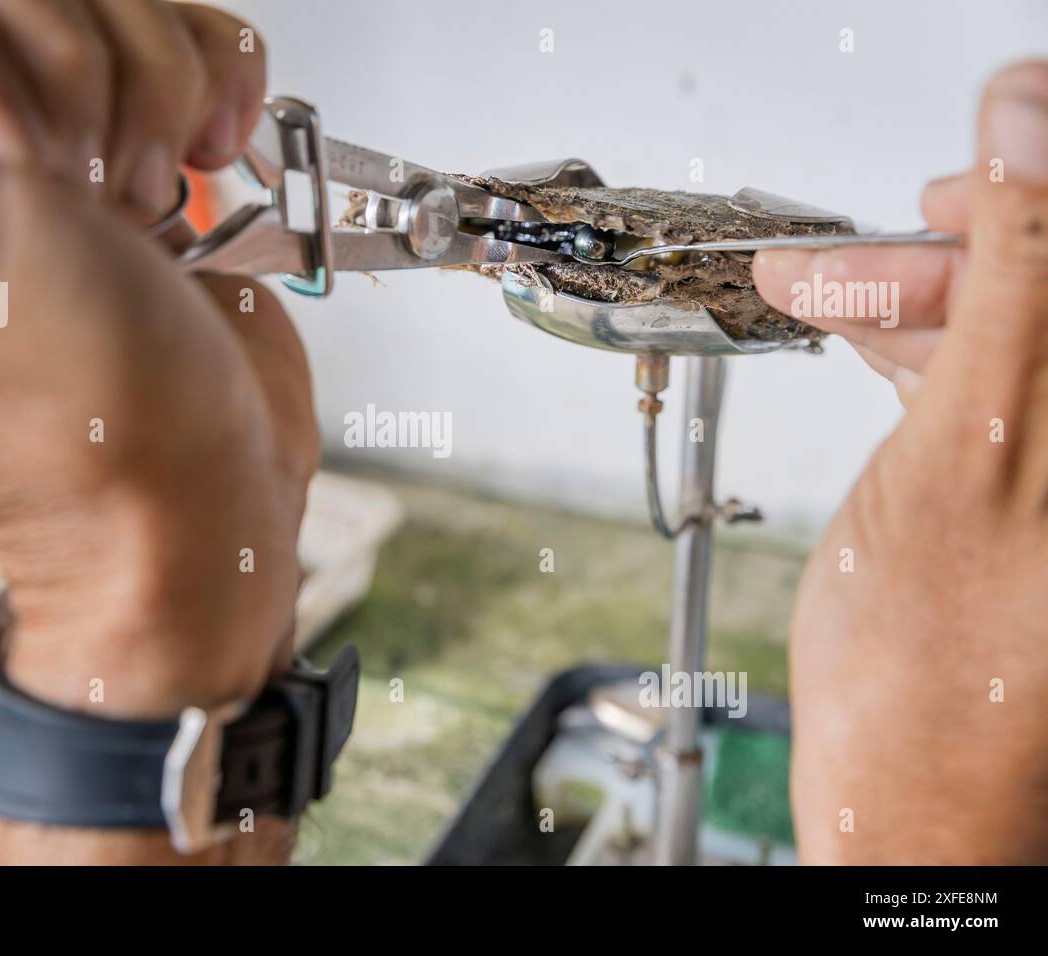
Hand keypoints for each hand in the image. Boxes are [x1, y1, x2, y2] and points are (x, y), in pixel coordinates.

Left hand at [0, 0, 316, 722]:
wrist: (196, 489)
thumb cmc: (67, 407)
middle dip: (66, 78)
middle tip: (62, 194)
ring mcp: (41, 136)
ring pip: (107, 1)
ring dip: (148, 101)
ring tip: (127, 210)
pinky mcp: (133, 146)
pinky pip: (184, 36)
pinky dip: (212, 97)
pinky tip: (191, 178)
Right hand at [754, 61, 1047, 861]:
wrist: (915, 800)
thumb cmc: (939, 670)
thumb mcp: (973, 447)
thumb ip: (1017, 273)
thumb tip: (1034, 118)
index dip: (1038, 174)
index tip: (971, 141)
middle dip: (949, 251)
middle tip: (853, 252)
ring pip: (1014, 336)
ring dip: (915, 303)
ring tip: (821, 290)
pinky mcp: (1036, 495)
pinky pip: (995, 391)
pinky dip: (924, 356)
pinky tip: (867, 339)